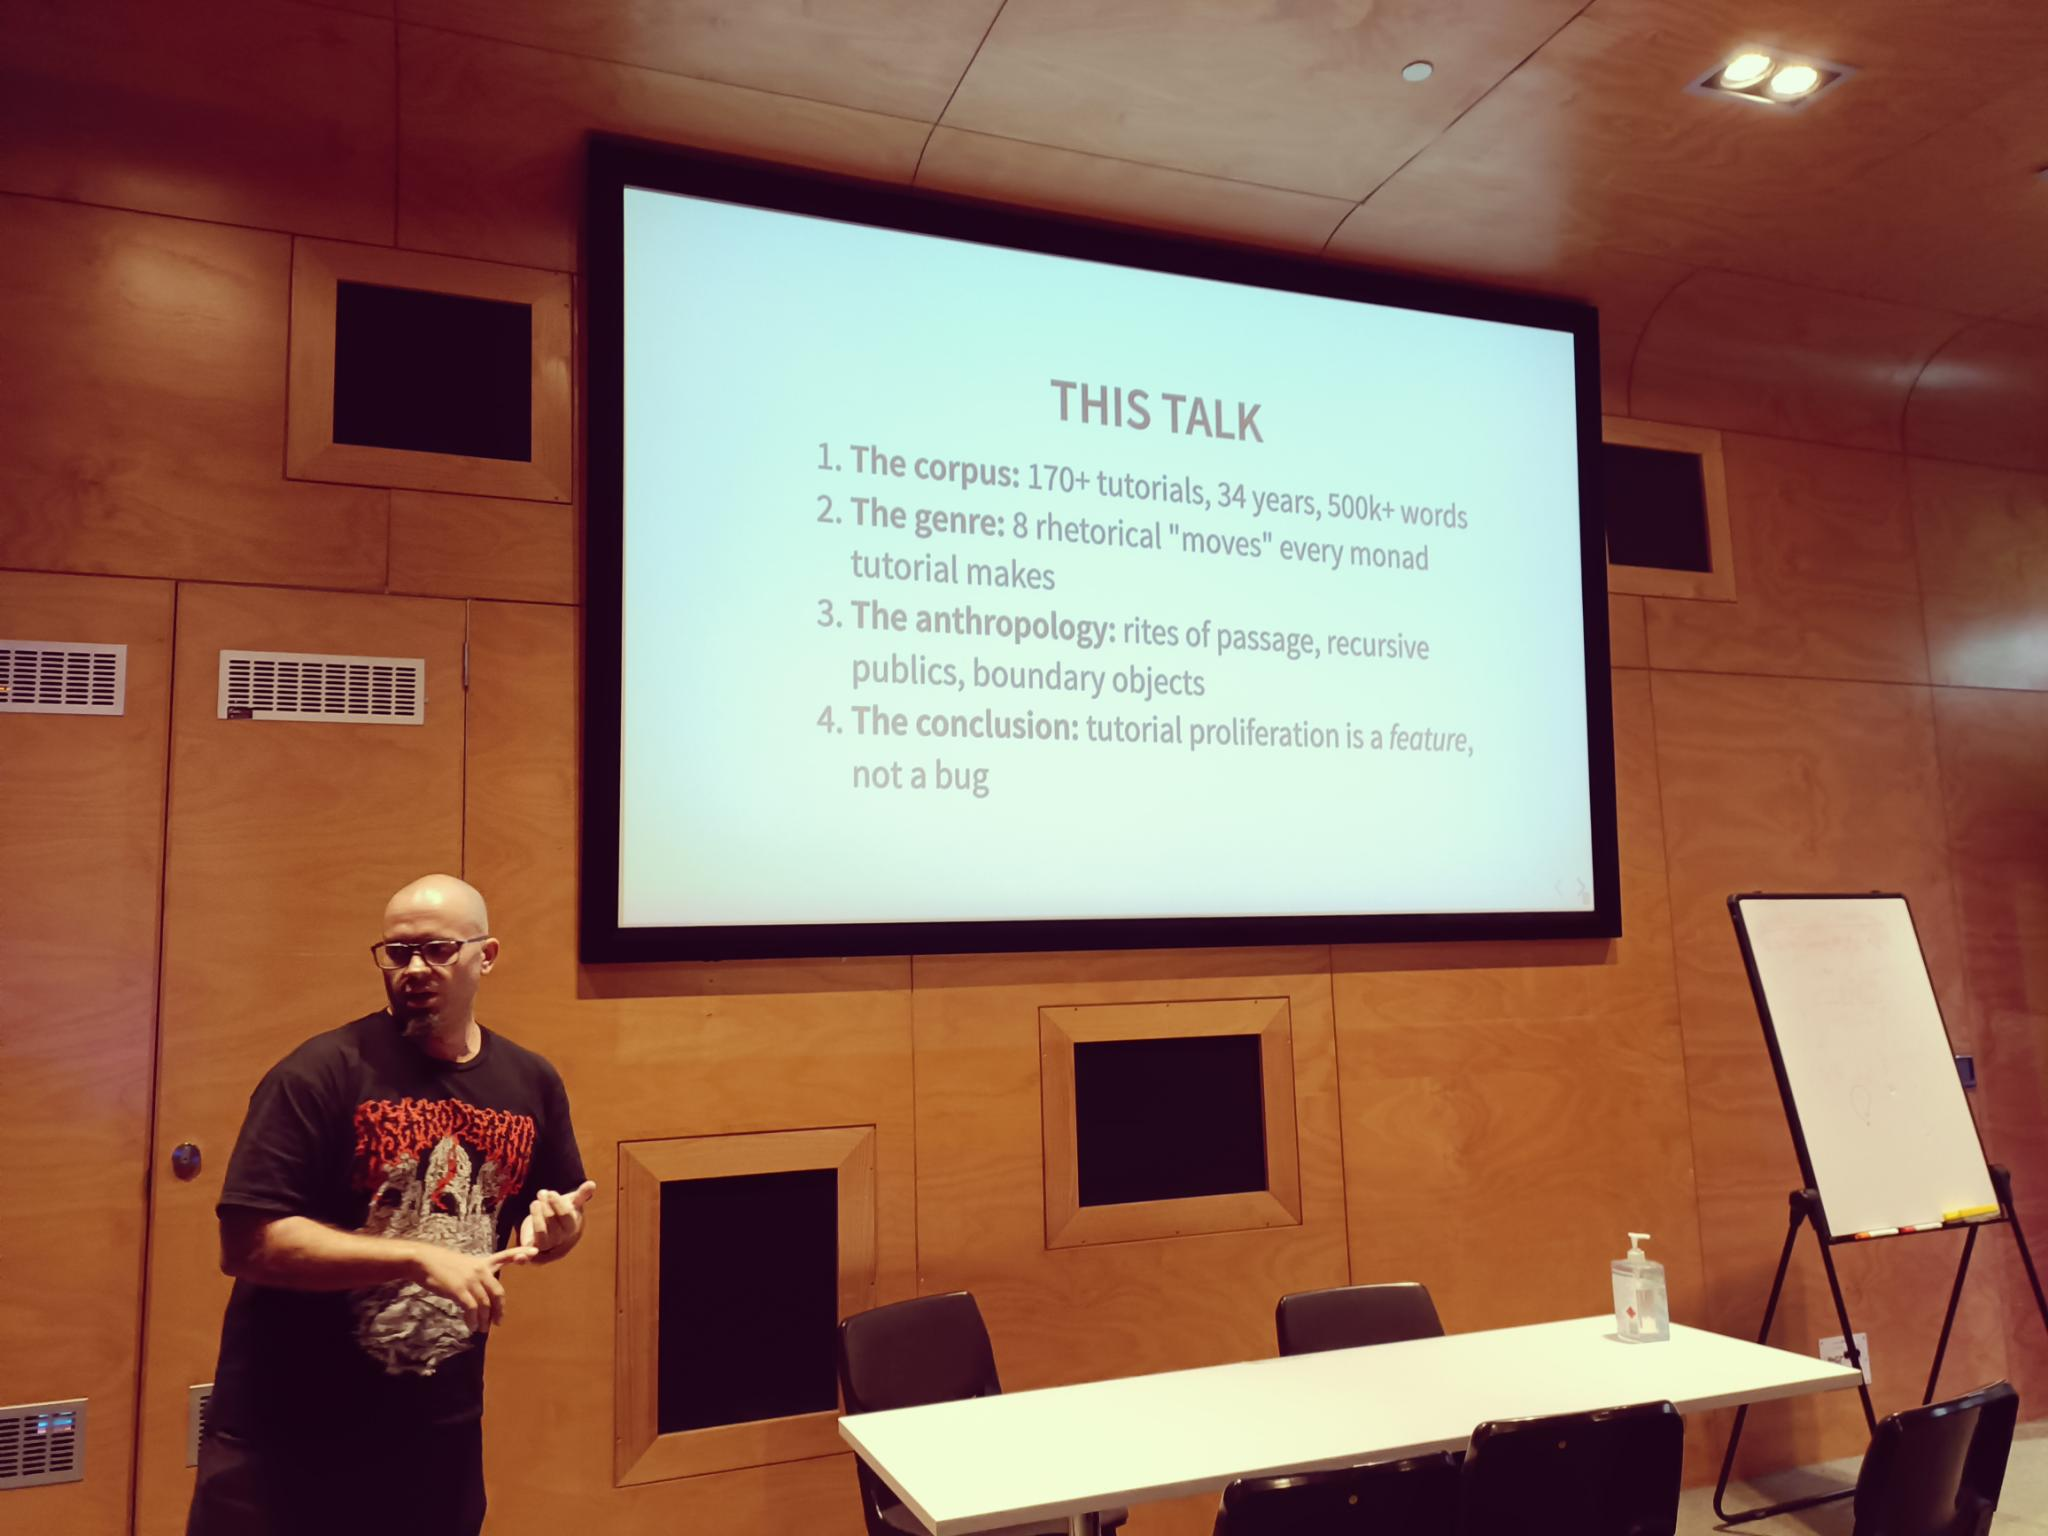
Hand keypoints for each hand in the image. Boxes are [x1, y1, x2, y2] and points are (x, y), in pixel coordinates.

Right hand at [410, 1243, 535, 1334]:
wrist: (423, 1261)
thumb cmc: (441, 1265)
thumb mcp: (463, 1265)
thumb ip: (475, 1276)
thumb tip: (481, 1296)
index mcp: (482, 1262)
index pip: (504, 1256)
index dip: (520, 1254)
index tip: (535, 1252)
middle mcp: (480, 1270)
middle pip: (498, 1292)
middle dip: (500, 1310)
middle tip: (498, 1323)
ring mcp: (470, 1280)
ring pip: (485, 1304)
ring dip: (485, 1320)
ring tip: (482, 1329)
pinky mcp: (460, 1290)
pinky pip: (472, 1309)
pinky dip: (473, 1320)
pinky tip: (472, 1326)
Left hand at [517, 1180, 597, 1262]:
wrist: (556, 1231)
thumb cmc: (564, 1214)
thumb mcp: (572, 1204)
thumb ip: (581, 1195)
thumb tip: (592, 1184)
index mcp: (572, 1228)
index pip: (566, 1216)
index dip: (557, 1204)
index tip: (550, 1193)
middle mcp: (561, 1239)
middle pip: (552, 1223)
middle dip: (545, 1207)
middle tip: (541, 1193)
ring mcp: (547, 1246)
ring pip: (541, 1234)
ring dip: (536, 1218)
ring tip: (535, 1203)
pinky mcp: (534, 1251)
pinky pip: (529, 1257)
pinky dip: (523, 1259)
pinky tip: (518, 1257)